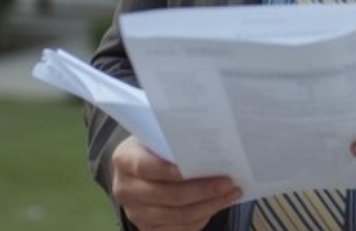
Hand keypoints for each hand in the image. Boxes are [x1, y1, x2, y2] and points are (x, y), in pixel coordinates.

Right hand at [111, 136, 241, 230]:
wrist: (140, 167)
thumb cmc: (156, 145)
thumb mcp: (158, 134)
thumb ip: (175, 137)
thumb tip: (211, 141)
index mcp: (125, 159)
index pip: (146, 166)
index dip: (169, 170)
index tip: (196, 166)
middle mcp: (125, 188)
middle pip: (166, 195)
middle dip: (202, 189)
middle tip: (228, 181)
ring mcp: (135, 212)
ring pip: (176, 215)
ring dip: (208, 205)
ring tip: (230, 193)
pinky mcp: (148, 228)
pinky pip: (178, 229)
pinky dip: (201, 218)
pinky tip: (217, 205)